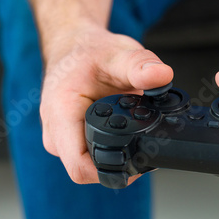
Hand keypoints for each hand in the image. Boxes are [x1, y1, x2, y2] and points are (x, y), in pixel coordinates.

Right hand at [39, 27, 172, 183]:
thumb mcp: (117, 53)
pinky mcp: (70, 141)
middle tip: (142, 141)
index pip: (80, 166)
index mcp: (60, 114)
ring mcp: (61, 140)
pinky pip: (90, 157)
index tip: (137, 160)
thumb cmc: (88, 51)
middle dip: (118, 162)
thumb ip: (140, 66)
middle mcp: (56, 133)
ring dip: (114, 155)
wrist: (73, 47)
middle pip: (87, 171)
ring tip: (131, 131)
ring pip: (89, 166)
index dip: (111, 171)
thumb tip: (162, 76)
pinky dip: (110, 149)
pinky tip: (123, 133)